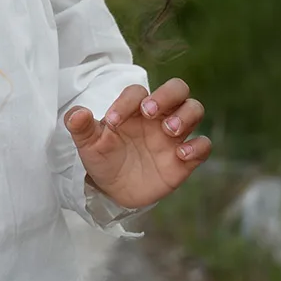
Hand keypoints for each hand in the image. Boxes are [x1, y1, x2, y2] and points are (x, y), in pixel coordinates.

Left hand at [64, 78, 212, 209]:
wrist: (114, 191)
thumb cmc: (104, 160)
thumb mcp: (89, 145)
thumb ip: (81, 127)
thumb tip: (77, 113)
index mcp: (135, 109)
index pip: (138, 92)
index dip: (127, 102)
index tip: (112, 123)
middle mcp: (159, 117)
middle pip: (177, 88)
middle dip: (168, 95)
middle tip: (150, 112)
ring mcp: (174, 136)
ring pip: (194, 109)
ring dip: (185, 116)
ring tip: (168, 132)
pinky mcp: (185, 159)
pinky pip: (203, 145)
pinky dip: (198, 146)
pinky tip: (181, 155)